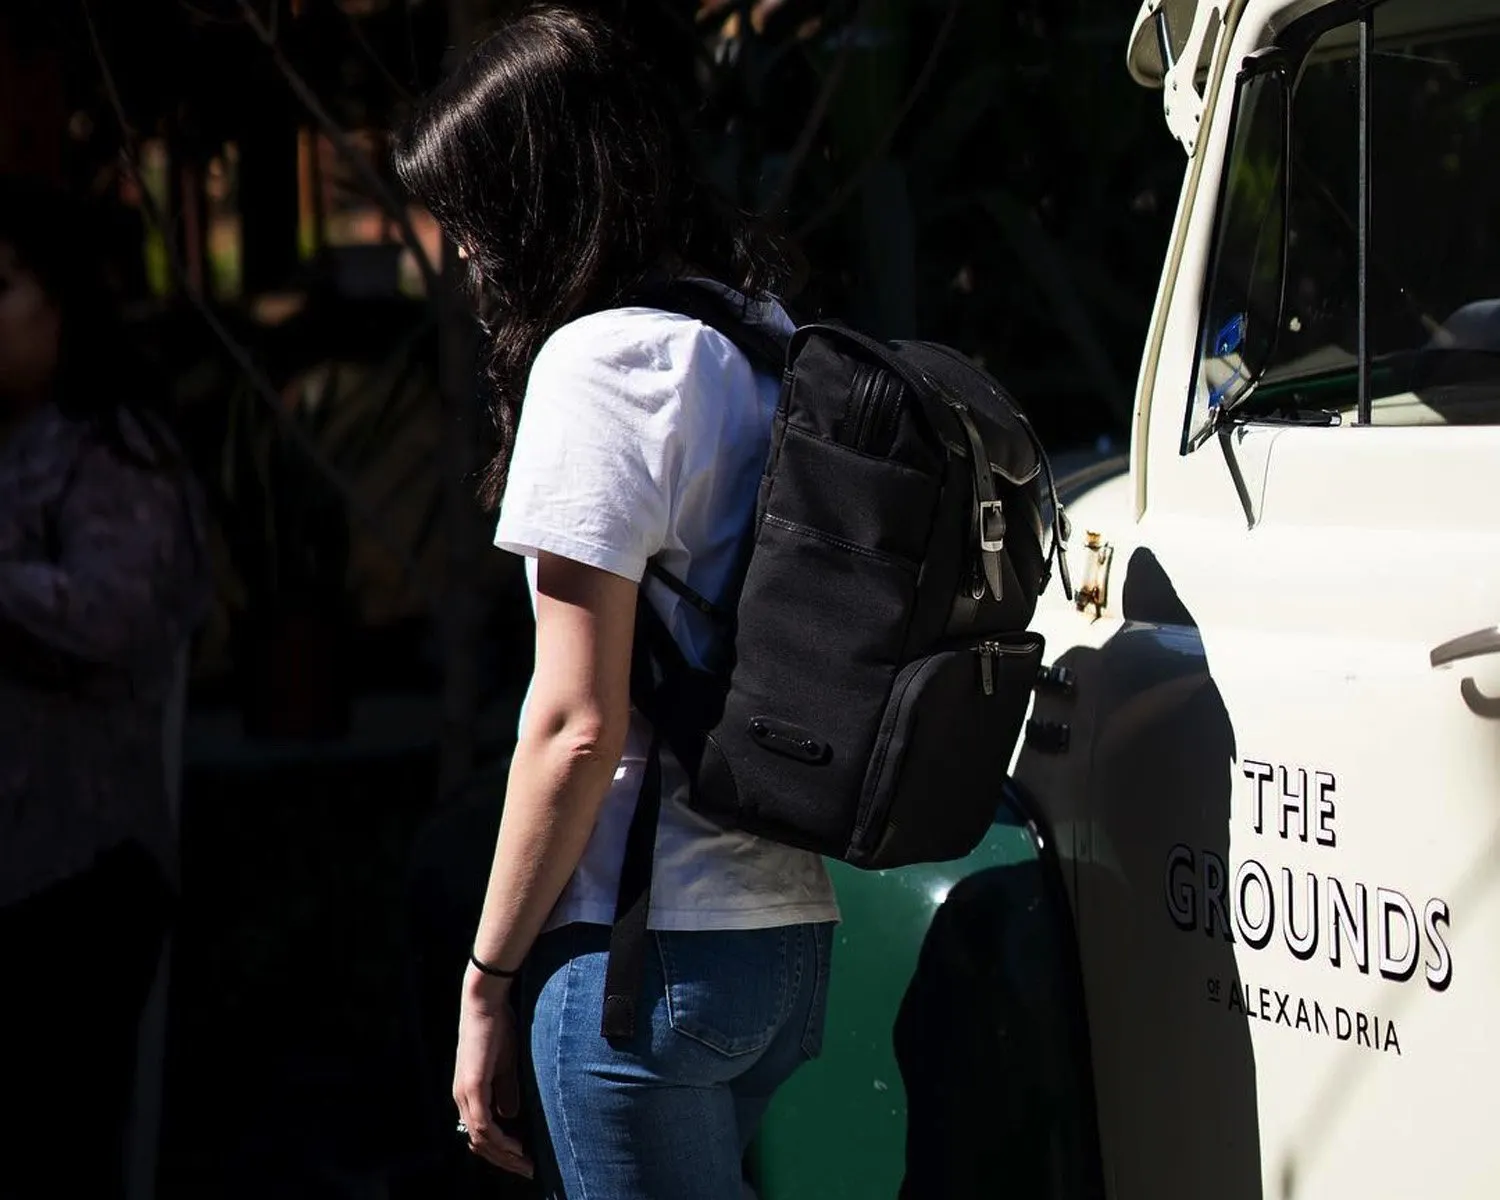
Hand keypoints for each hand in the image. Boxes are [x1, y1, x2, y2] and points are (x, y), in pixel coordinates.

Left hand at [453, 971, 534, 1177]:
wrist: (485, 1003)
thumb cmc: (497, 1027)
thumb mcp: (505, 1064)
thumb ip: (506, 1090)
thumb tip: (510, 1116)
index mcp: (468, 1093)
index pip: (480, 1133)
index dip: (500, 1150)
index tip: (522, 1159)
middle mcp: (462, 1098)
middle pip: (479, 1143)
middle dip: (505, 1161)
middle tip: (528, 1170)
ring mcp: (465, 1094)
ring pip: (481, 1139)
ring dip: (504, 1156)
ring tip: (526, 1164)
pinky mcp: (473, 1087)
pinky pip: (484, 1125)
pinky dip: (500, 1141)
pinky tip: (516, 1148)